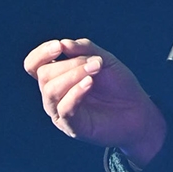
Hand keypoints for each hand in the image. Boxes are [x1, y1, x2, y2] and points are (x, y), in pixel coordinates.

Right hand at [23, 38, 166, 167]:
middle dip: (70, 64)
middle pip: (45, 74)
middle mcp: (54, 95)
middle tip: (96, 62)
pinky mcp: (72, 127)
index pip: (34, 65)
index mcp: (57, 77)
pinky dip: (76, 93)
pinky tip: (90, 83)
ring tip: (96, 69)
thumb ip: (84, 49)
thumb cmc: (118, 85)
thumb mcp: (104, 59)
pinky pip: (64, 109)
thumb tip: (63, 44)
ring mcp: (61, 112)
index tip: (58, 46)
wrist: (138, 111)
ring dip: (73, 75)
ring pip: (51, 90)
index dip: (41, 54)